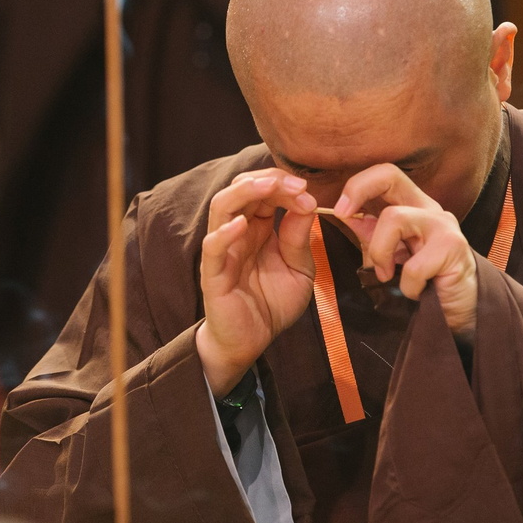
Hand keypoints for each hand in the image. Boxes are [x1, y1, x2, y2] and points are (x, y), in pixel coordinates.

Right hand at [198, 169, 316, 395]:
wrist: (253, 341)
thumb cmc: (273, 303)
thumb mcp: (299, 269)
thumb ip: (299, 239)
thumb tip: (308, 204)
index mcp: (258, 227)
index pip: (265, 192)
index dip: (286, 186)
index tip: (310, 192)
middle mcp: (238, 232)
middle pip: (242, 189)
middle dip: (270, 181)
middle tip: (298, 185)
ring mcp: (223, 250)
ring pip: (221, 207)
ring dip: (244, 192)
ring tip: (268, 187)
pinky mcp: (212, 273)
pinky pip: (212, 247)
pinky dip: (224, 232)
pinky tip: (242, 224)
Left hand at [333, 164, 478, 339]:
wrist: (458, 311)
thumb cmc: (423, 280)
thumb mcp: (389, 253)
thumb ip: (368, 232)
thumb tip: (343, 213)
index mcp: (412, 206)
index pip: (385, 174)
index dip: (357, 185)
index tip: (338, 210)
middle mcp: (428, 208)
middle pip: (390, 175)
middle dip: (358, 189)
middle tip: (343, 215)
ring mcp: (443, 225)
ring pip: (394, 218)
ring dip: (379, 253)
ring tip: (387, 275)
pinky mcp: (454, 247)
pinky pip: (412, 265)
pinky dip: (406, 285)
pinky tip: (417, 291)